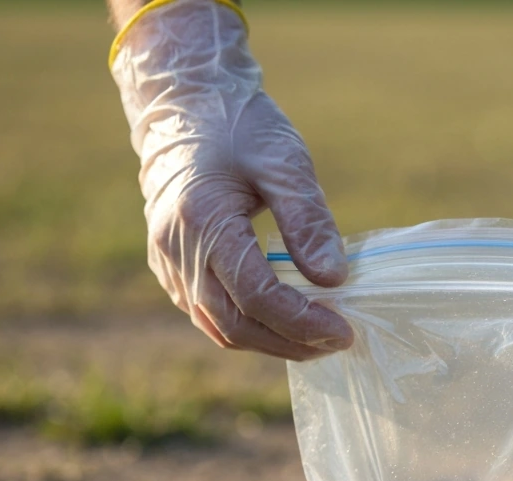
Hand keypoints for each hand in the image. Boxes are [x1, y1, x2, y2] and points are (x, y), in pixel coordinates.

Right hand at [111, 0, 350, 359]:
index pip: (255, 296)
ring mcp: (167, 263)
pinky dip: (249, 327)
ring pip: (219, 328)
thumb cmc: (239, 127)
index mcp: (202, 222)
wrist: (185, 106)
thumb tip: (333, 279)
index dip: (302, 321)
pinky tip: (286, 323)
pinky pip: (208, 315)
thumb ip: (308, 221)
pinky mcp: (170, 268)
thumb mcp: (284, 162)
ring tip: (317, 339)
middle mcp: (176, 251)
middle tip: (337, 341)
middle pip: (235, 325)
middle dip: (290, 342)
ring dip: (270, 342)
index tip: (345, 331)